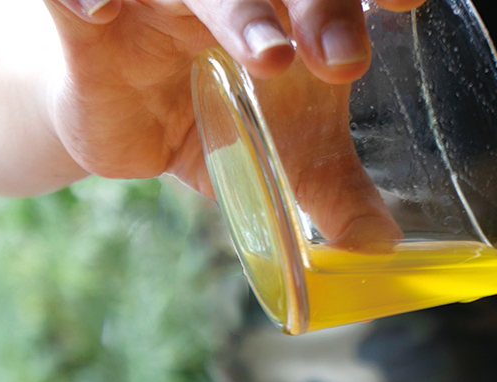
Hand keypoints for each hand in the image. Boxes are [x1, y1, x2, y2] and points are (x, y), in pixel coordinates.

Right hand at [44, 0, 415, 245]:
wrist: (117, 122)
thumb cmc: (215, 119)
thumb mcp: (279, 157)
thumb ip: (333, 192)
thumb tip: (381, 244)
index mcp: (296, 13)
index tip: (410, 7)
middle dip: (322, 8)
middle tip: (344, 61)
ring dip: (238, 10)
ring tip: (270, 56)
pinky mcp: (86, 14)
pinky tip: (103, 12)